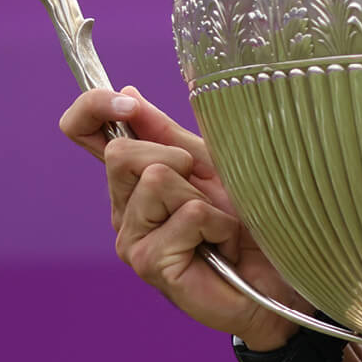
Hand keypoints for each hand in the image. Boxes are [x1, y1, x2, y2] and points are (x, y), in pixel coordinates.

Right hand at [60, 87, 303, 350]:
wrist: (277, 269)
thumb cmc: (247, 217)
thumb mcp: (209, 161)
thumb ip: (165, 131)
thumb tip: (127, 92)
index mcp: (133, 178)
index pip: (84, 132)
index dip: (93, 107)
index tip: (126, 102)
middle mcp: (123, 208)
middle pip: (121, 151)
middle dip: (176, 156)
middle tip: (205, 190)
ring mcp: (131, 239)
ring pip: (156, 179)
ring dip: (202, 195)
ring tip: (216, 223)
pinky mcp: (149, 263)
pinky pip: (186, 214)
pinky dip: (217, 223)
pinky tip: (220, 245)